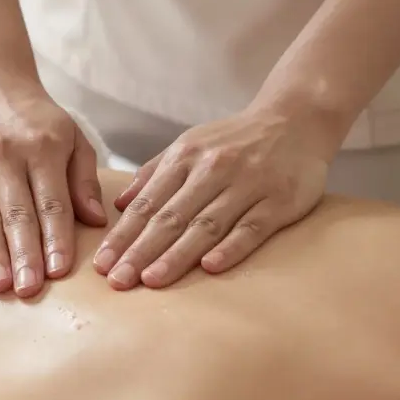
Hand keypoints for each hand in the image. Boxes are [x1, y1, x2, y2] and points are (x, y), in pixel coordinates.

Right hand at [0, 77, 107, 296]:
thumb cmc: (35, 118)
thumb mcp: (72, 136)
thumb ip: (84, 178)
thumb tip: (95, 220)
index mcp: (43, 146)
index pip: (51, 200)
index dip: (55, 237)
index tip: (59, 271)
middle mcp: (5, 155)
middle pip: (17, 213)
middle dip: (24, 254)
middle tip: (30, 290)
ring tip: (1, 286)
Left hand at [93, 106, 332, 289]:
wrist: (297, 119)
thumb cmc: (235, 140)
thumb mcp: (190, 144)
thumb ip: (154, 174)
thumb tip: (117, 205)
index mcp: (185, 157)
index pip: (147, 203)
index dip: (123, 235)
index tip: (102, 263)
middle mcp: (213, 169)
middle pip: (171, 217)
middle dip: (140, 251)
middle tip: (117, 280)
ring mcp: (247, 185)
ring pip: (206, 225)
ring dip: (177, 255)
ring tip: (151, 280)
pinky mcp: (279, 200)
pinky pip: (252, 227)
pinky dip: (231, 247)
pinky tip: (210, 268)